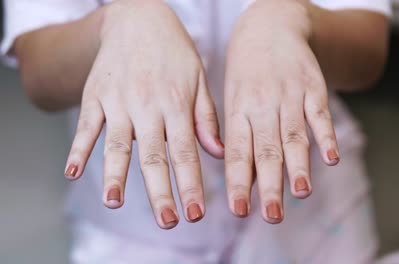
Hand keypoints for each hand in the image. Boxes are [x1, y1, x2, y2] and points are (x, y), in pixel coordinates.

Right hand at [63, 0, 223, 228]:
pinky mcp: (95, 96)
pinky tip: (73, 171)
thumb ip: (206, 117)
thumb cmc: (174, 52)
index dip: (191, 183)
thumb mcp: (198, 79)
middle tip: (168, 220)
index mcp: (177, 104)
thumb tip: (217, 153)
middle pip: (154, 155)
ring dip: (116, 174)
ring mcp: (119, 101)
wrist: (138, 17)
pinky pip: (86, 125)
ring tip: (115, 202)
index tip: (196, 212)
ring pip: (118, 143)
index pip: (185, 151)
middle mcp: (148, 106)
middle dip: (161, 191)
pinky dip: (79, 148)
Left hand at [224, 0, 338, 222]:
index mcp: (239, 111)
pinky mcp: (313, 88)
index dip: (238, 182)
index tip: (239, 210)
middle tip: (272, 215)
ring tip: (301, 193)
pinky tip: (332, 158)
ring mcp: (289, 96)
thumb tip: (244, 181)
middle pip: (267, 150)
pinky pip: (320, 114)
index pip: (237, 153)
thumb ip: (239, 140)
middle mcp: (263, 106)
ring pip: (293, 135)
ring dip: (298, 166)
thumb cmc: (246, 72)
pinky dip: (326, 136)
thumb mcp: (232, 100)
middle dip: (270, 185)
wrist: (270, 26)